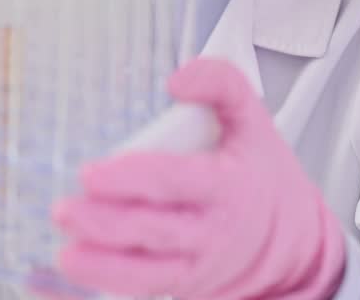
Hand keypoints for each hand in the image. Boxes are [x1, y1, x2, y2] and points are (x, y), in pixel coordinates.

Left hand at [49, 57, 346, 298]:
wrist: (294, 245)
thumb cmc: (262, 177)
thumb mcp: (255, 120)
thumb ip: (221, 82)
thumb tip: (179, 80)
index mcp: (228, 185)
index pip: (178, 181)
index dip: (134, 177)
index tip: (93, 173)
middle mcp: (212, 231)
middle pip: (154, 230)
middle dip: (105, 223)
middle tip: (65, 208)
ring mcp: (198, 266)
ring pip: (147, 271)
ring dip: (101, 262)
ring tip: (66, 248)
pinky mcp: (183, 287)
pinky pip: (143, 289)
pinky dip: (107, 281)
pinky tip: (75, 266)